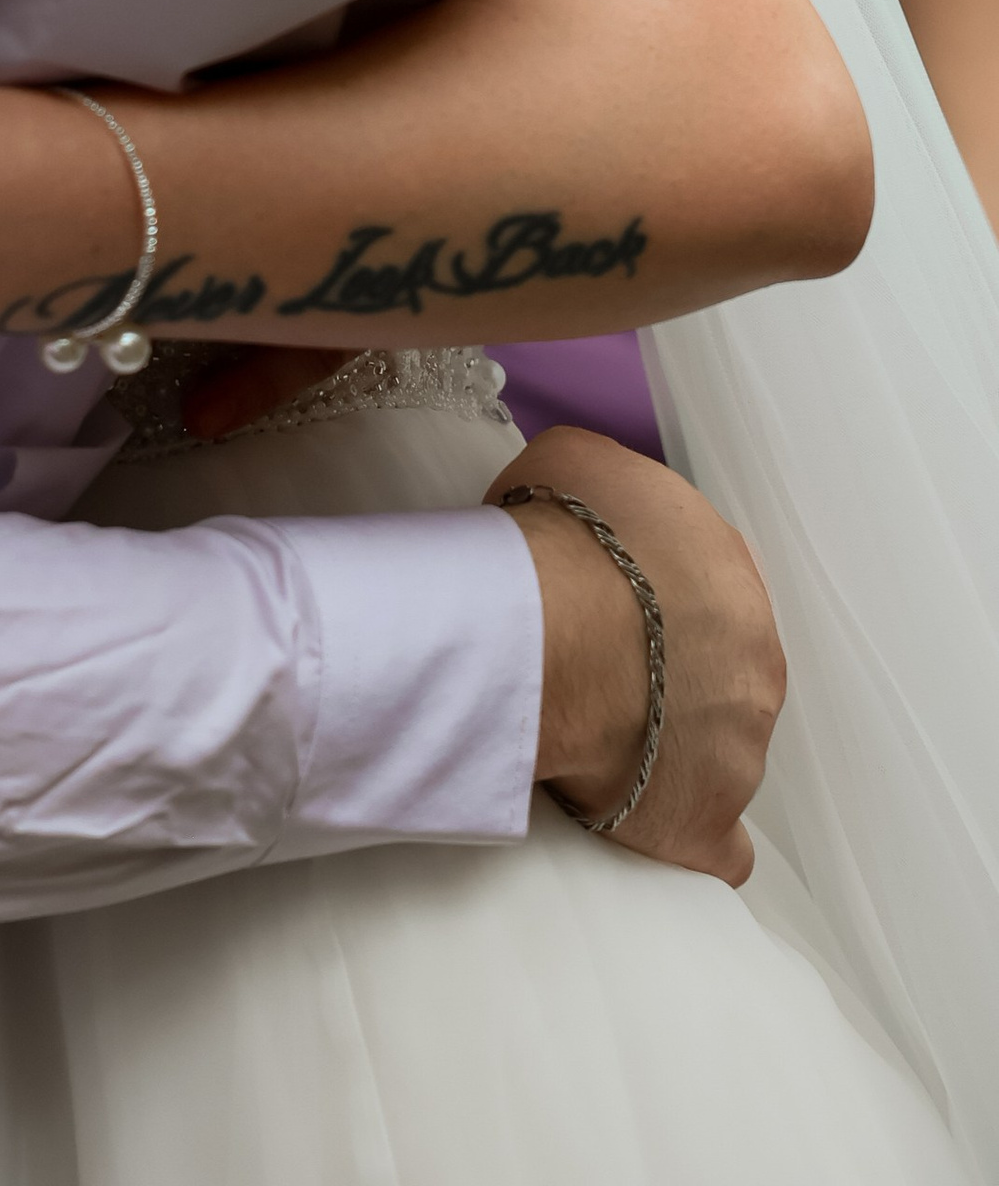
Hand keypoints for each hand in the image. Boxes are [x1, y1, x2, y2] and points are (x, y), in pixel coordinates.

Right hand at [496, 424, 784, 883]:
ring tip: (603, 742)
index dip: (658, 600)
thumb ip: (601, 484)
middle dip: (671, 676)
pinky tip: (655, 827)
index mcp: (732, 576)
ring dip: (674, 750)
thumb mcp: (576, 459)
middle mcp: (754, 665)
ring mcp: (740, 750)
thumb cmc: (565, 538)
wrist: (551, 629)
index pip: (708, 592)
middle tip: (602, 670)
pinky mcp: (705, 822)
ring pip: (719, 754)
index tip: (615, 608)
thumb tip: (582, 500)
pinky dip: (692, 839)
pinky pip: (717, 847)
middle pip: (721, 674)